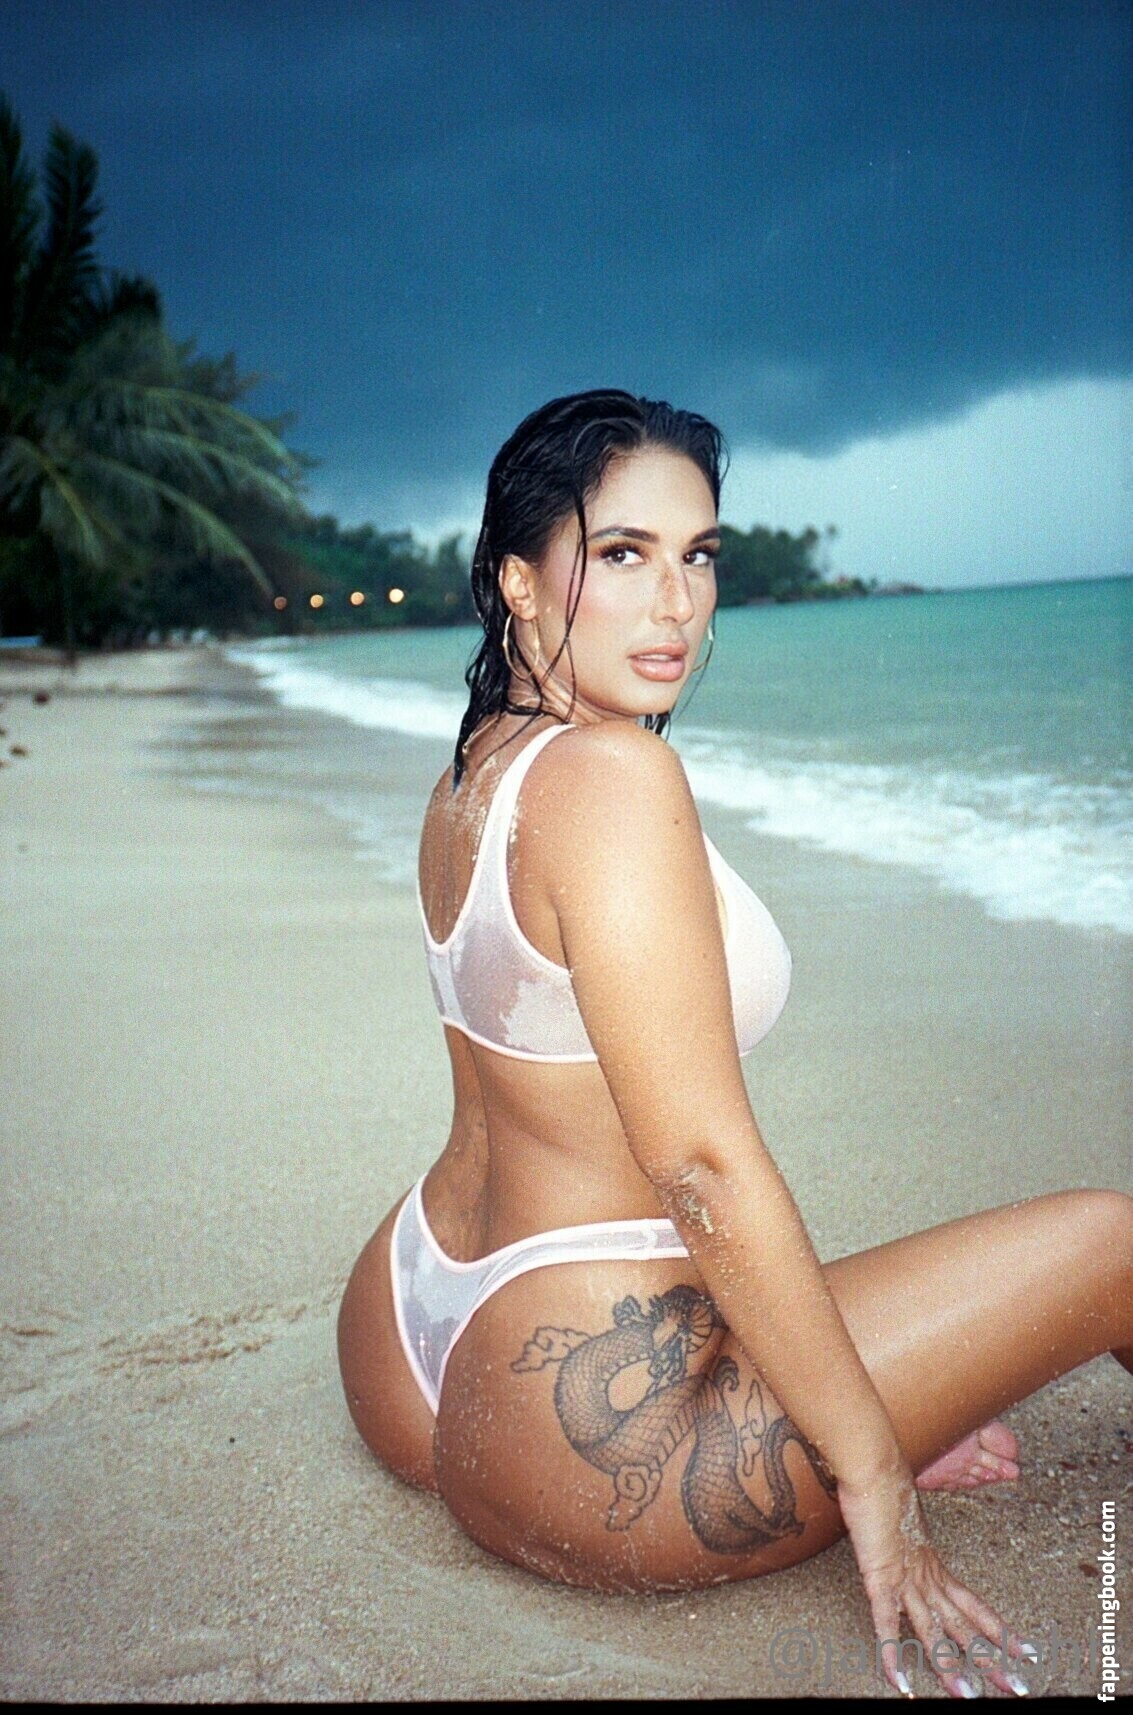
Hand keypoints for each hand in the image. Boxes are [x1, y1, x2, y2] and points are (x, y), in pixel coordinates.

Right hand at [836, 1467, 1034, 1697]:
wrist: (874, 1466)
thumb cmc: (885, 1489)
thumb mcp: (903, 1524)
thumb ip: (908, 1544)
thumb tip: (907, 1549)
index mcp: (934, 1566)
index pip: (975, 1606)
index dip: (1001, 1631)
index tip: (1028, 1652)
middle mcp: (926, 1577)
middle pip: (964, 1626)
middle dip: (991, 1659)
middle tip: (1018, 1687)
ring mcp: (904, 1579)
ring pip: (932, 1631)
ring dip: (948, 1666)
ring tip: (967, 1696)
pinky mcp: (879, 1578)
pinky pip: (886, 1623)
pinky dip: (892, 1653)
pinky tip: (898, 1681)